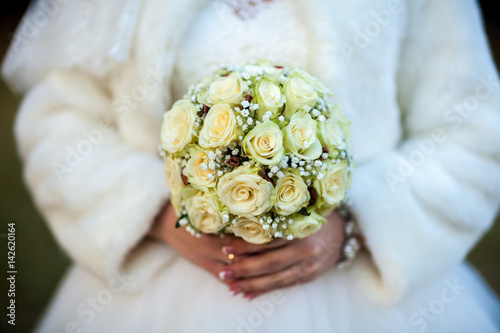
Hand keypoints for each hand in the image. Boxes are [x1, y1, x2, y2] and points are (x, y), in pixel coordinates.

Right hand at [148, 201, 292, 283]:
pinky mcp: (205, 265)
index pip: (242, 228)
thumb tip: (250, 188)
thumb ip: (225, 200)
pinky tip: (253, 284)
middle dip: (263, 252)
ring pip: (237, 266)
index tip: (280, 227)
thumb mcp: (203, 200)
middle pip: (244, 250)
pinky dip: (239, 281)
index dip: (261, 230)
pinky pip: (225, 277)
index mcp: (214, 221)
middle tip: (284, 251)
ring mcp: (209, 255)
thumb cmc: (186, 205)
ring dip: (254, 269)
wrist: (162, 221)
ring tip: (275, 269)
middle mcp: (213, 241)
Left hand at [219, 211, 344, 298]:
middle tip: (224, 272)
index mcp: (302, 229)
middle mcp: (306, 250)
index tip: (225, 247)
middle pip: (269, 263)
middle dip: (244, 269)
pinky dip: (265, 291)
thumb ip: (277, 214)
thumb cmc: (316, 214)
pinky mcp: (309, 277)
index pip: (268, 240)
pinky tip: (249, 294)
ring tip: (232, 287)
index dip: (245, 245)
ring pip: (275, 279)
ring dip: (251, 284)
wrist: (344, 232)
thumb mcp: (299, 209)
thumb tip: (243, 218)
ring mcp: (309, 266)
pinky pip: (284, 286)